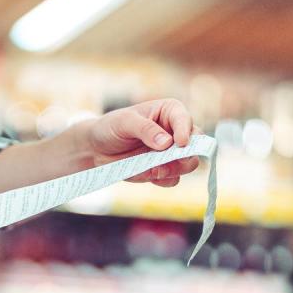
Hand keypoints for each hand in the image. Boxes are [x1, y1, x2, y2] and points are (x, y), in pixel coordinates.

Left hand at [81, 98, 200, 186]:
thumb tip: (167, 142)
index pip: (185, 120)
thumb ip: (145, 129)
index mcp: (169, 112)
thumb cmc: (111, 127)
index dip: (185, 132)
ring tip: (153, 170)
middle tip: (166, 163)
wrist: (96, 148)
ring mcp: (171, 153)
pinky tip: (146, 174)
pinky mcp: (163, 170)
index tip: (179, 144)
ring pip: (187, 165)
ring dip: (173, 170)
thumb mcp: (124, 122)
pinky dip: (162, 180)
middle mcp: (175, 132)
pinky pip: (172, 179)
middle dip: (185, 156)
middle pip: (195, 145)